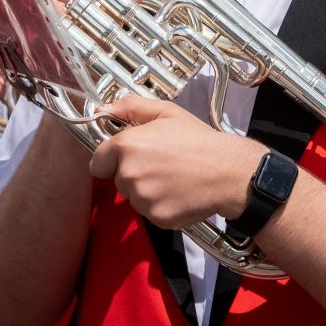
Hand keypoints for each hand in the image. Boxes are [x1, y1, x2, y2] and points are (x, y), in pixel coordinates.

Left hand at [88, 96, 261, 228]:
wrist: (229, 171)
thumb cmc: (198, 140)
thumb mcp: (166, 112)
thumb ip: (130, 107)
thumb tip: (101, 109)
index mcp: (126, 146)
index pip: (97, 162)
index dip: (112, 160)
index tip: (129, 158)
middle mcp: (129, 174)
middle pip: (118, 180)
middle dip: (133, 174)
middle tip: (161, 165)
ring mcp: (142, 199)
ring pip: (134, 198)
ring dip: (147, 192)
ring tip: (173, 179)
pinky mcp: (156, 218)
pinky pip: (150, 213)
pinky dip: (161, 206)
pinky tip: (179, 194)